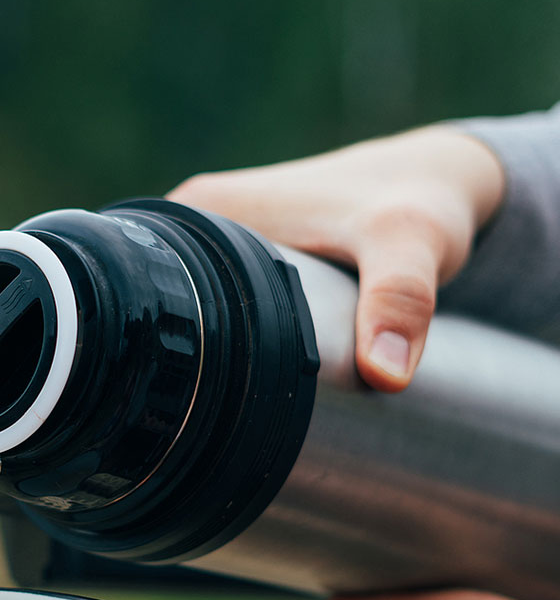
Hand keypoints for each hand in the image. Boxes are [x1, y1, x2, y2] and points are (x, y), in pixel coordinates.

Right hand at [167, 126, 503, 390]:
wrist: (441, 177)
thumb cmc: (422, 197)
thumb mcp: (412, 242)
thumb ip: (401, 299)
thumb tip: (383, 376)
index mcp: (201, 213)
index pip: (157, 295)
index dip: (179, 354)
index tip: (207, 411)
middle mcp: (196, 228)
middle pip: (177, 318)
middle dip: (202, 372)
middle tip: (248, 422)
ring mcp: (218, 251)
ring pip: (203, 324)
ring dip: (225, 366)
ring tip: (255, 414)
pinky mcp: (243, 270)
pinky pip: (229, 318)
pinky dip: (248, 352)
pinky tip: (268, 386)